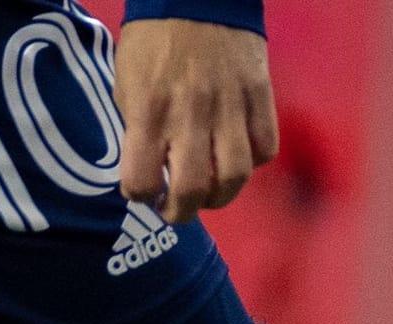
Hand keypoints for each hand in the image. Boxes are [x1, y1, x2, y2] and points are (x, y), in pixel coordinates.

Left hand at [115, 18, 279, 221]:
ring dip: (221, 196)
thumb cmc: (153, 41)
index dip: (140, 196)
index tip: (145, 191)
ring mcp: (229, 105)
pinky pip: (265, 148)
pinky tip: (237, 154)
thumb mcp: (127, 84)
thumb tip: (149, 171)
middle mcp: (189, 114)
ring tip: (210, 192)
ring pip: (234, 176)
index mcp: (148, 111)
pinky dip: (253, 161)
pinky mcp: (259, 94)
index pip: (141, 183)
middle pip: (192, 191)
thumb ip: (136, 130)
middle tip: (177, 208)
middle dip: (181, 212)